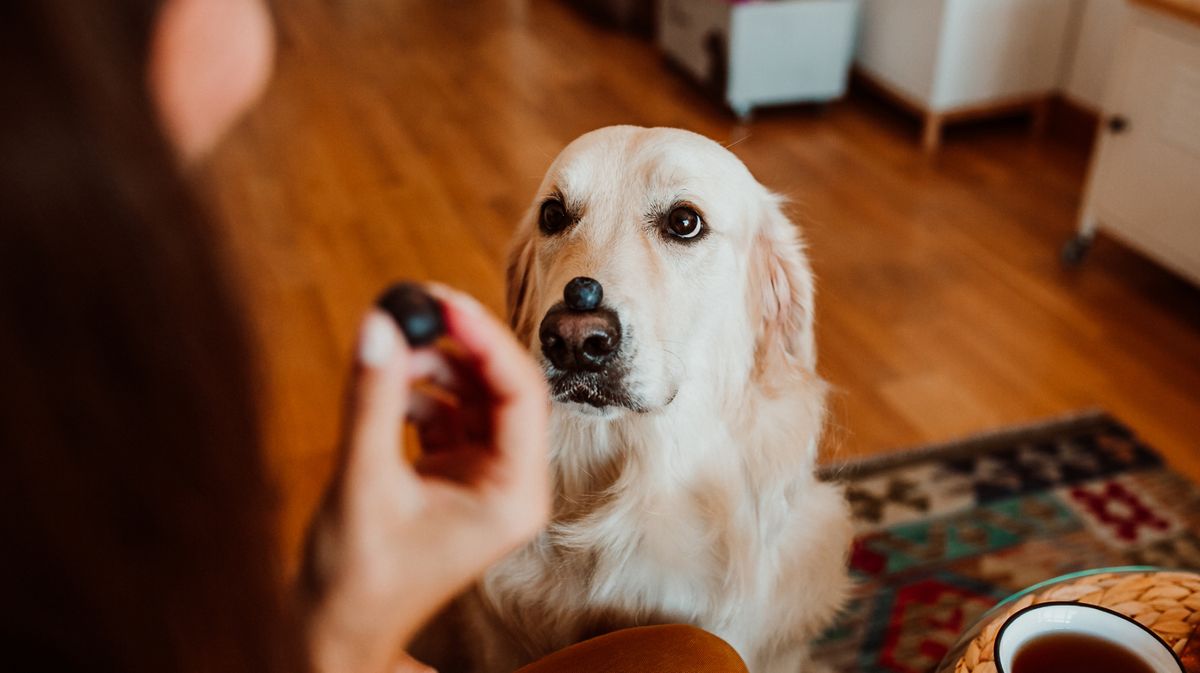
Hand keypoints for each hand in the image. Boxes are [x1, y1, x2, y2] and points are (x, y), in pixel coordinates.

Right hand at [300, 286, 549, 672]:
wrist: (336, 632)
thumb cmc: (356, 581)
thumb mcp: (363, 482)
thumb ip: (373, 400)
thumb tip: (379, 323)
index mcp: (515, 496)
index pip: (522, 394)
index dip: (486, 341)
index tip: (444, 303)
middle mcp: (511, 484)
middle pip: (503, 388)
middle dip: (460, 346)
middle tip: (416, 306)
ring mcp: (484, 479)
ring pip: (475, 396)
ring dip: (436, 367)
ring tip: (391, 356)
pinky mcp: (456, 474)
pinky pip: (450, 414)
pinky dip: (420, 394)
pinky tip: (388, 393)